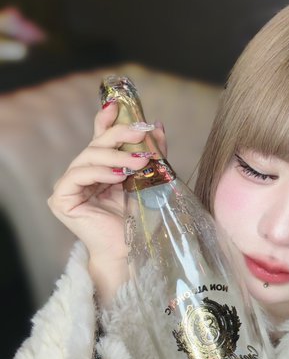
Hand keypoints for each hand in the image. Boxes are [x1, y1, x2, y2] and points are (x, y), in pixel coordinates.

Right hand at [48, 102, 166, 301]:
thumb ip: (151, 154)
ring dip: (115, 156)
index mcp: (99, 170)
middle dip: (119, 136)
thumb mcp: (149, 180)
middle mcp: (81, 176)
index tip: (116, 105)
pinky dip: (98, 173)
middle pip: (95, 146)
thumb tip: (158, 125)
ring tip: (138, 161)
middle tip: (141, 133)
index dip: (105, 121)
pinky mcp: (61, 200)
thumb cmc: (140, 221)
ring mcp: (69, 187)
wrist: (132, 252)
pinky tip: (117, 176)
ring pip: (87, 158)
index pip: (100, 140)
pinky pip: (77, 176)